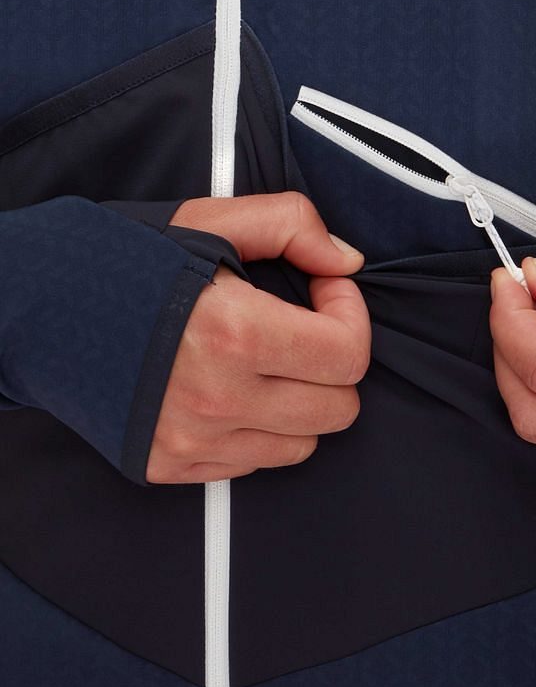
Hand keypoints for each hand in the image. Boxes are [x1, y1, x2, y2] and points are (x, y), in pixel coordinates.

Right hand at [146, 193, 370, 483]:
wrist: (33, 310)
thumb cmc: (124, 261)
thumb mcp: (210, 220)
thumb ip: (293, 225)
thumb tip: (347, 261)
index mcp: (236, 334)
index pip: (349, 355)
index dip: (350, 314)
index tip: (325, 290)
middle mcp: (218, 400)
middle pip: (339, 408)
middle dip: (334, 361)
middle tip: (303, 326)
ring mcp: (194, 442)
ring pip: (303, 444)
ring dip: (302, 400)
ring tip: (266, 359)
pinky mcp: (171, 466)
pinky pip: (253, 462)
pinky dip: (259, 428)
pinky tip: (231, 387)